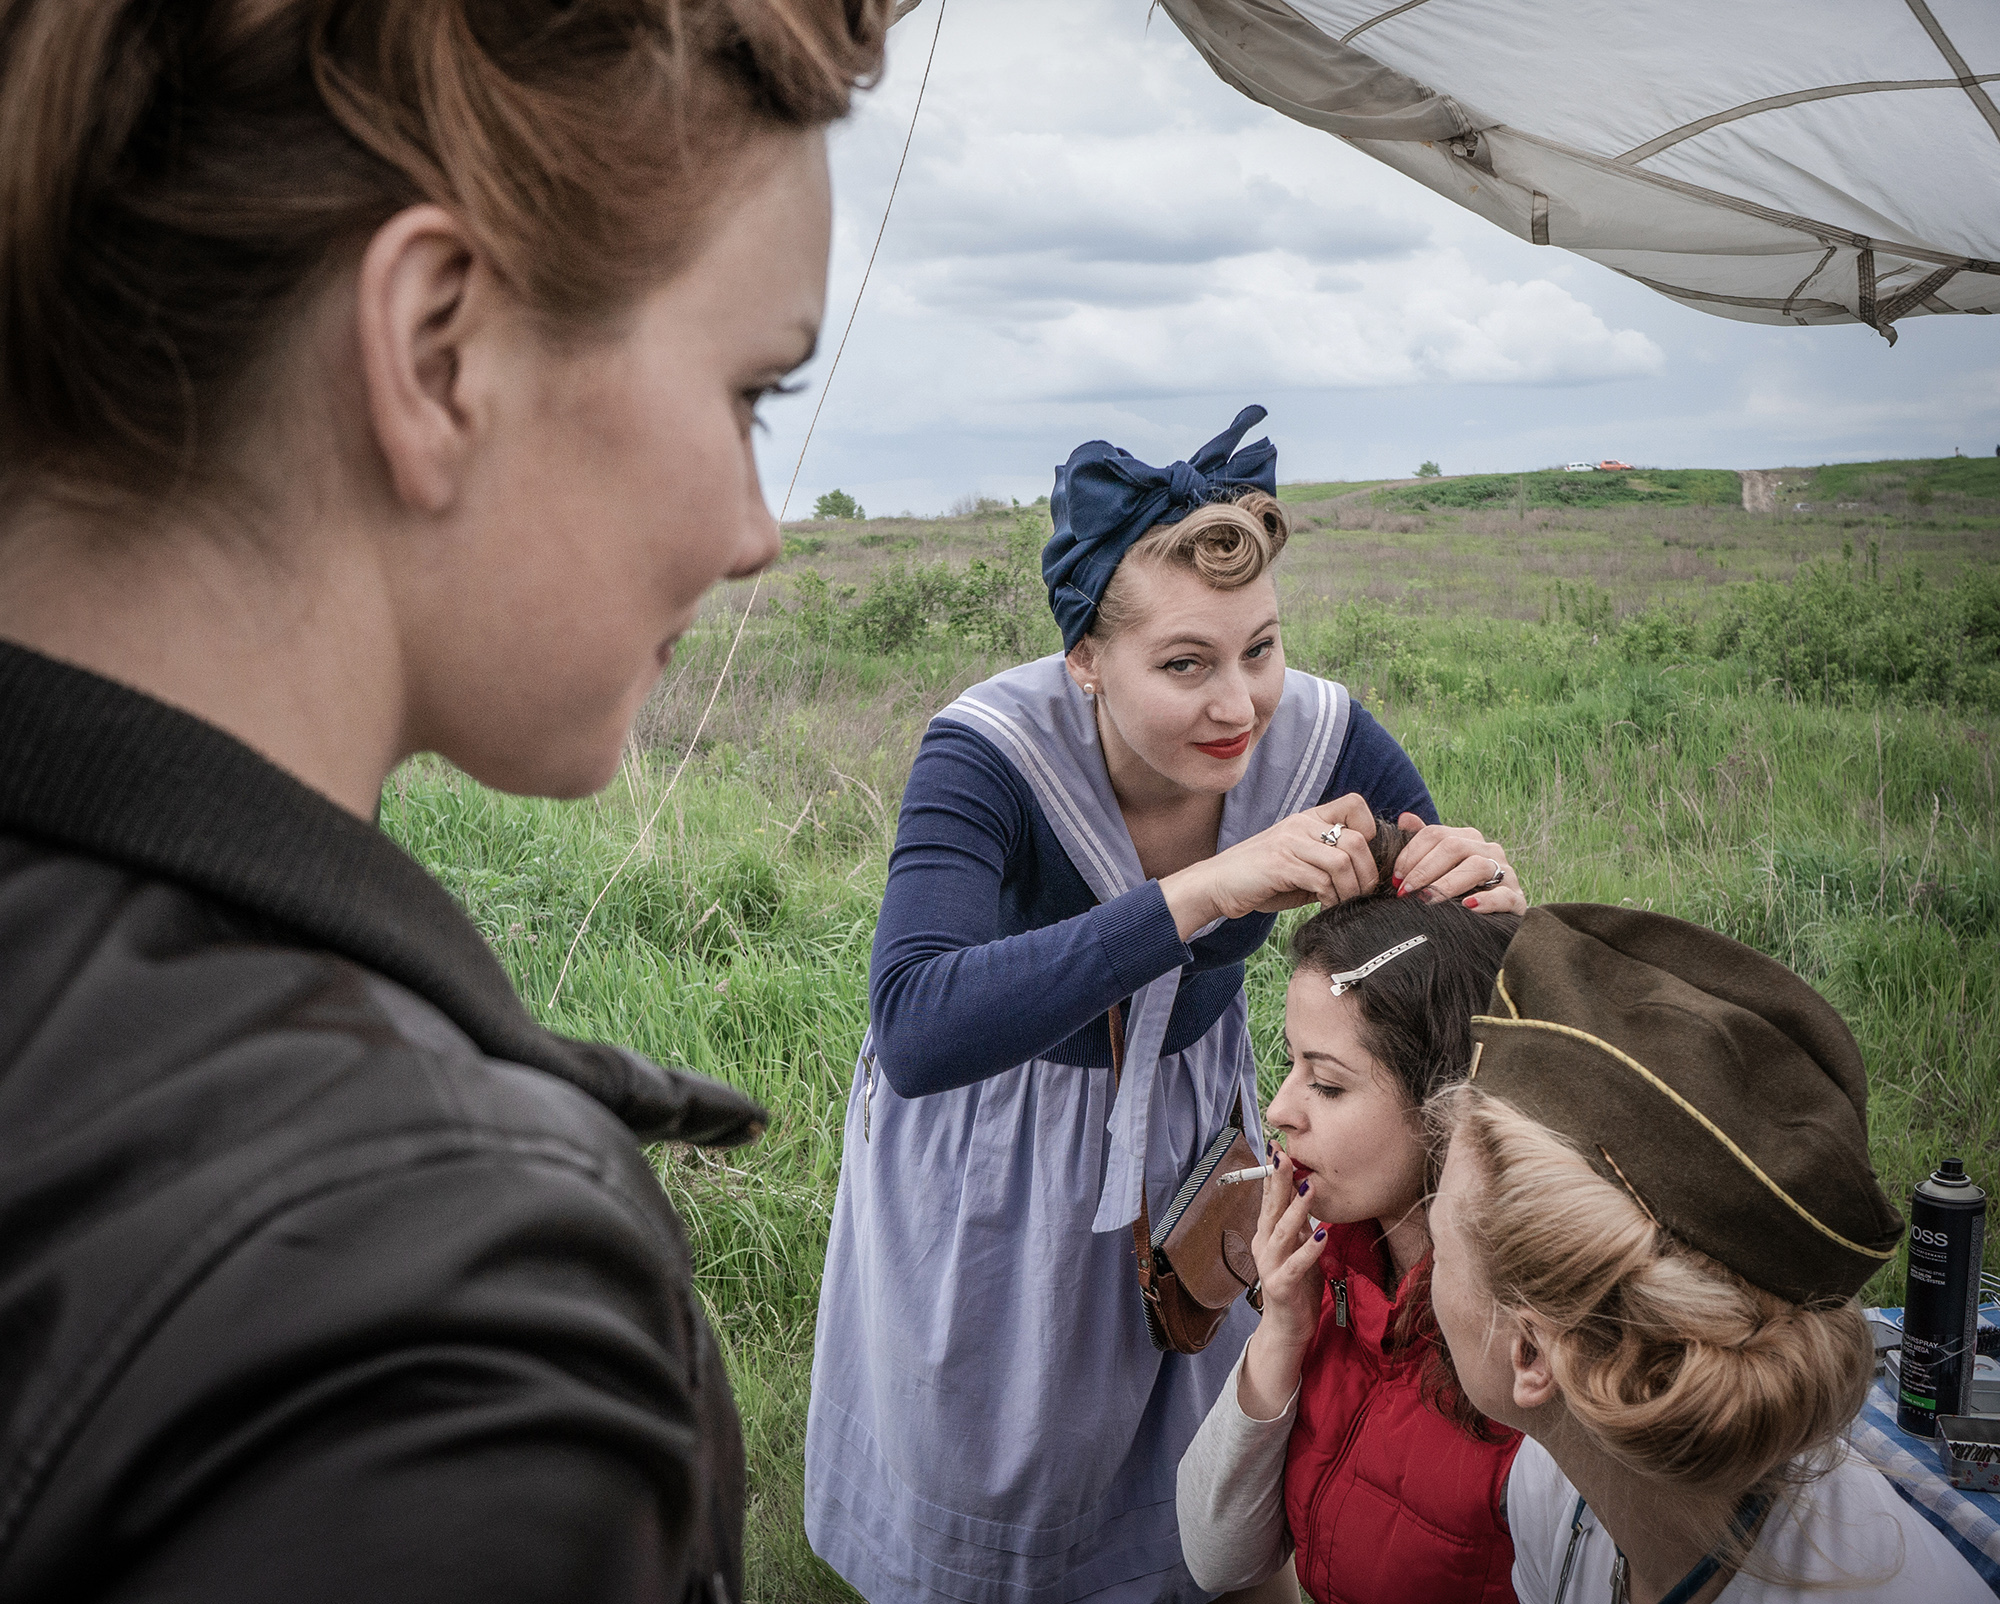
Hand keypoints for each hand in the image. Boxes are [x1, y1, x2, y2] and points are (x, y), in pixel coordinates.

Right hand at [1159, 796, 1378, 939]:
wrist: (1217, 885)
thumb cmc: (1260, 880)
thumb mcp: (1299, 864)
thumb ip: (1327, 864)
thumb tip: (1364, 879)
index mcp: (1308, 819)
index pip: (1355, 805)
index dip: (1370, 831)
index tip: (1362, 861)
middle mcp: (1301, 824)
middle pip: (1358, 839)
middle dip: (1367, 873)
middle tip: (1361, 894)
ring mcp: (1290, 842)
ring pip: (1343, 861)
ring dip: (1350, 889)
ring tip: (1342, 903)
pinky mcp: (1280, 864)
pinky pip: (1322, 880)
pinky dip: (1330, 898)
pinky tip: (1323, 906)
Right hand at [1237, 1150, 1327, 1420]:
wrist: (1286, 1328)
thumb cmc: (1295, 1284)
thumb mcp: (1296, 1247)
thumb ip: (1297, 1224)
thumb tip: (1304, 1192)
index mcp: (1265, 1233)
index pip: (1269, 1197)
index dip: (1273, 1173)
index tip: (1278, 1147)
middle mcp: (1263, 1245)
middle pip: (1271, 1208)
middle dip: (1280, 1181)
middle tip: (1287, 1155)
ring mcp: (1269, 1266)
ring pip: (1282, 1232)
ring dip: (1297, 1209)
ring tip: (1310, 1187)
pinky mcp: (1281, 1286)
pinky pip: (1297, 1265)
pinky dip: (1309, 1249)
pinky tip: (1323, 1234)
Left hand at [1391, 814, 1525, 914]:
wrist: (1492, 921)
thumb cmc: (1459, 891)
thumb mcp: (1440, 867)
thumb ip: (1423, 843)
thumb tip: (1404, 818)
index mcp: (1467, 838)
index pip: (1435, 834)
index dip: (1411, 854)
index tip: (1396, 878)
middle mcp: (1488, 850)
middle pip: (1453, 847)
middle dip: (1424, 869)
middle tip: (1406, 891)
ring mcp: (1506, 873)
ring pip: (1477, 867)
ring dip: (1447, 884)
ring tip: (1427, 900)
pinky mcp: (1516, 899)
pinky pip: (1503, 895)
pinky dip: (1485, 901)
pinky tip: (1467, 907)